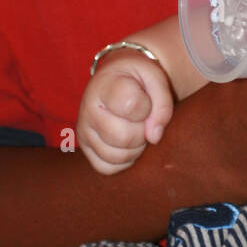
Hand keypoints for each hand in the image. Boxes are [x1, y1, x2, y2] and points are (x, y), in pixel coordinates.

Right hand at [77, 53, 173, 173]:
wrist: (116, 78)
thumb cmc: (137, 79)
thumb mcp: (155, 78)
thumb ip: (163, 104)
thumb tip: (154, 137)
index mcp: (104, 86)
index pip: (132, 106)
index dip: (147, 107)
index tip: (145, 99)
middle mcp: (88, 110)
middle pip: (124, 137)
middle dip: (143, 131)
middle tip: (143, 119)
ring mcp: (83, 132)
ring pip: (116, 157)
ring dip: (135, 148)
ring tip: (135, 129)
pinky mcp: (85, 149)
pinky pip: (107, 168)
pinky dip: (123, 161)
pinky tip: (127, 143)